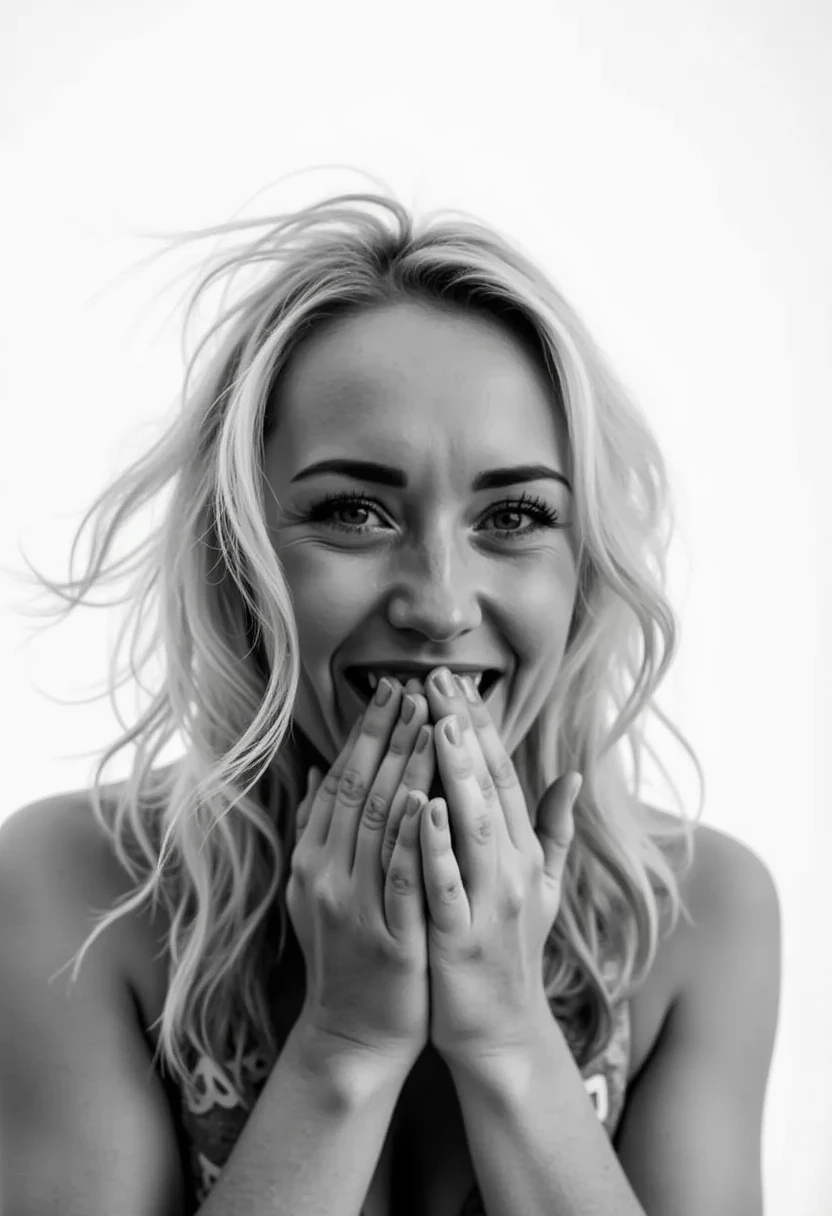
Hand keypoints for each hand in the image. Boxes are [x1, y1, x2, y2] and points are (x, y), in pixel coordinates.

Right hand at [286, 678, 434, 1071]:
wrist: (352, 1033)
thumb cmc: (344, 954)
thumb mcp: (316, 889)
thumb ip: (317, 831)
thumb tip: (319, 772)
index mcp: (313, 860)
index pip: (343, 782)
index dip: (367, 734)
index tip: (391, 690)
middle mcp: (326, 875)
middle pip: (362, 791)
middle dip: (390, 736)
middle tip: (416, 687)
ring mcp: (355, 906)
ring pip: (383, 823)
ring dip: (408, 769)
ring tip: (431, 722)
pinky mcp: (388, 937)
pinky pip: (402, 877)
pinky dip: (415, 837)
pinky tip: (432, 799)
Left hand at [418, 667, 581, 1063]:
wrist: (501, 1031)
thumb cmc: (511, 950)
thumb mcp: (542, 887)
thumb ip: (553, 830)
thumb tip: (572, 775)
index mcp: (523, 852)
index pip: (504, 775)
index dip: (482, 725)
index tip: (459, 680)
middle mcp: (513, 868)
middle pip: (490, 787)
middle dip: (465, 730)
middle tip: (440, 677)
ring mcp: (490, 903)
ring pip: (475, 826)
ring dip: (458, 773)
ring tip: (438, 723)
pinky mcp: (462, 938)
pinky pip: (449, 885)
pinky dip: (438, 847)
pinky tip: (423, 807)